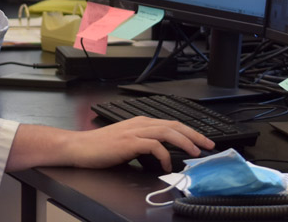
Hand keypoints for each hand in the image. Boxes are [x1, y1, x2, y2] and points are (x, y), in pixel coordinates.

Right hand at [69, 117, 214, 171]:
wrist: (79, 148)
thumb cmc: (100, 148)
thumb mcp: (127, 143)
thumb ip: (144, 144)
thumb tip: (164, 154)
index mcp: (140, 122)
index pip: (171, 123)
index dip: (190, 131)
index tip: (203, 141)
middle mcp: (139, 123)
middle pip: (173, 124)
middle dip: (193, 134)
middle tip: (208, 145)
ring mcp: (133, 131)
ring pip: (166, 131)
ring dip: (184, 141)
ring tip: (195, 152)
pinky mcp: (128, 142)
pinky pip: (153, 145)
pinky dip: (164, 154)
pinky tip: (167, 164)